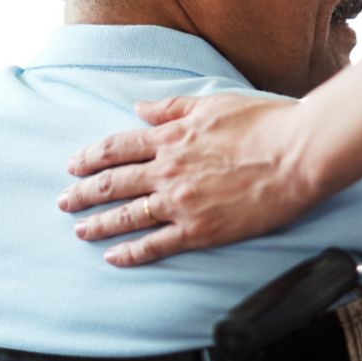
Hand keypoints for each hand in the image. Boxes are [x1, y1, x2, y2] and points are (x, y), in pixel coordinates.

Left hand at [59, 94, 314, 265]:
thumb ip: (172, 107)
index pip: (117, 147)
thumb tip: (140, 108)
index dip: (90, 157)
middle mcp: (168, 170)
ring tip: (80, 230)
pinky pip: (156, 245)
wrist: (297, 154)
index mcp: (171, 137)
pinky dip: (131, 252)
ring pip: (127, 216)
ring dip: (98, 224)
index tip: (73, 165)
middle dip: (83, 193)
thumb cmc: (263, 123)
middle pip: (112, 183)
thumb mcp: (212, 104)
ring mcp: (181, 202)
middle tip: (64, 202)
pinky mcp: (200, 230)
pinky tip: (114, 257)